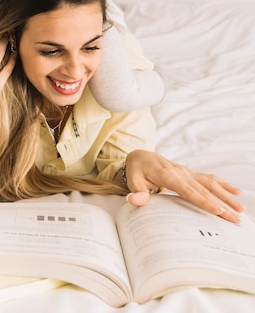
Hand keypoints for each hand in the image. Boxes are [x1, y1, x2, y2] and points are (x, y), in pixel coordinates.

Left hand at [124, 150, 243, 223]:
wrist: (140, 155)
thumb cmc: (136, 170)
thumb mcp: (133, 181)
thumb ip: (137, 193)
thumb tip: (134, 200)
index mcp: (167, 175)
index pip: (188, 190)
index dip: (203, 201)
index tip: (217, 210)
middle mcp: (181, 172)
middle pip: (203, 190)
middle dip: (221, 204)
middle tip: (235, 219)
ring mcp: (187, 172)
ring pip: (210, 184)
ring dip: (226, 195)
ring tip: (240, 208)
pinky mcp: (190, 173)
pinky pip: (209, 178)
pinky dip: (223, 184)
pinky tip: (236, 191)